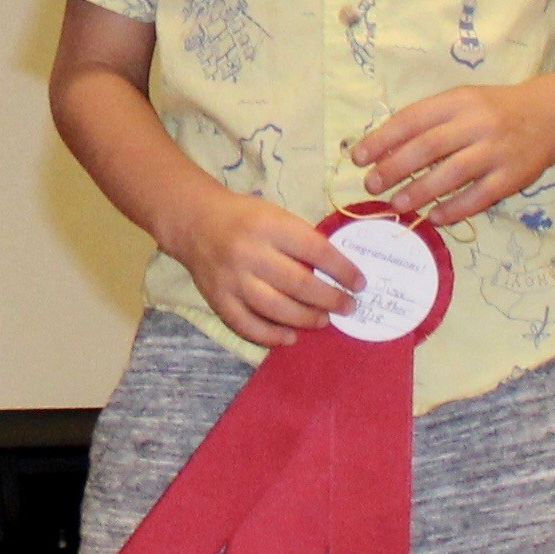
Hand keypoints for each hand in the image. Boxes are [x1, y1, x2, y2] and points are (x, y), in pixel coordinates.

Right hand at [163, 188, 360, 348]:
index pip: (316, 251)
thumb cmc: (245, 218)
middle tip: (348, 306)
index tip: (359, 283)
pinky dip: (271, 335)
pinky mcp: (218, 298)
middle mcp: (249, 253)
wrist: (195, 223)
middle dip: (331, 299)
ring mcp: (231, 279)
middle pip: (299, 284)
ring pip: (276, 308)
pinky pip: (246, 325)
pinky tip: (290, 337)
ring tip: (323, 320)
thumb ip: (302, 242)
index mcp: (269, 227)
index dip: (343, 270)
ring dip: (306, 319)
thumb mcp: (277, 217)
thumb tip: (338, 275)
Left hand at [353, 82, 554, 226]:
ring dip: (420, 191)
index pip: (412, 120)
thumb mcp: (459, 103)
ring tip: (396, 204)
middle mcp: (477, 124)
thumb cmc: (491, 110)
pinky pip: (480, 196)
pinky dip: (455, 209)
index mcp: (457, 101)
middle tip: (371, 184)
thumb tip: (381, 151)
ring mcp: (497, 151)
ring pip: (452, 173)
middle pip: (428, 147)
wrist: (549, 116)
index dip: (381, 140)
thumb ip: (425, 122)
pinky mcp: (513, 177)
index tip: (358, 158)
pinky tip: (434, 217)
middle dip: (394, 168)